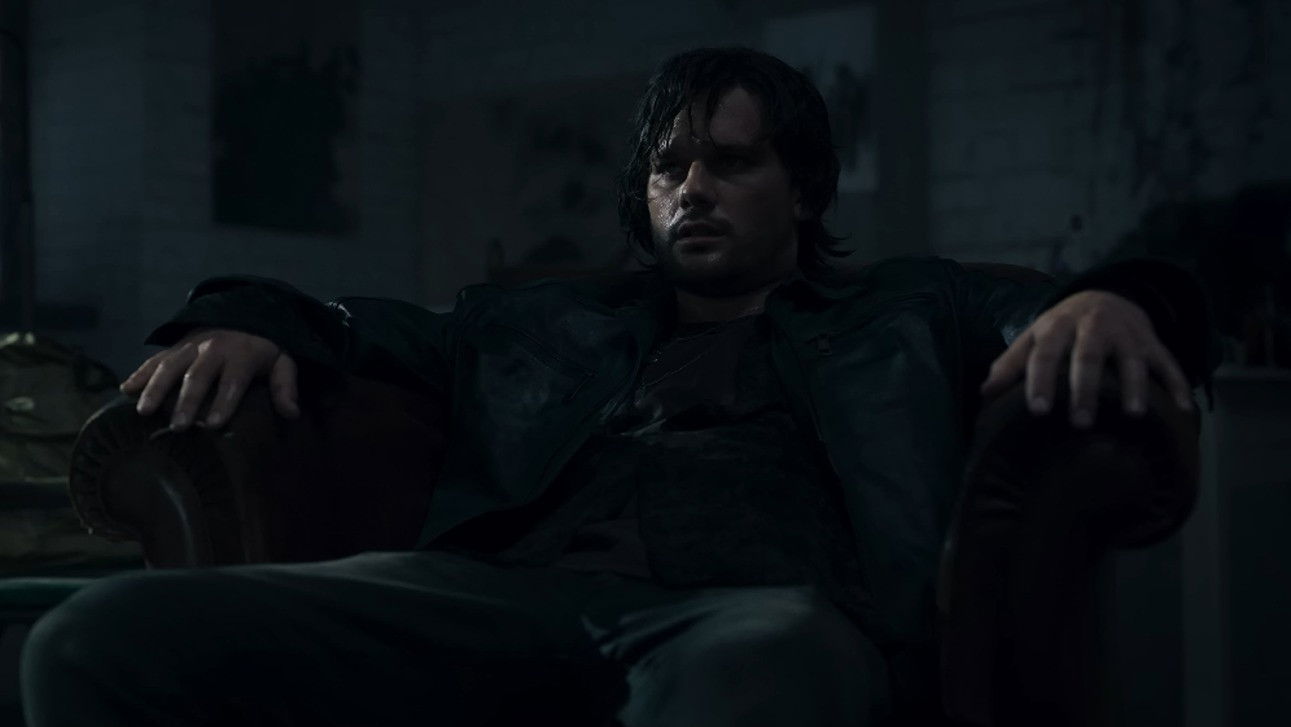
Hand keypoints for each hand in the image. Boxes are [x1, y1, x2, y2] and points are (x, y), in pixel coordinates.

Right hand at [119, 328, 299, 430]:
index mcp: (242, 355)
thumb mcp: (283, 361)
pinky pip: (154, 359)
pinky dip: (139, 373)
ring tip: (143, 412)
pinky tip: (125, 390)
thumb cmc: (264, 347)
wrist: (244, 312)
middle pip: (198, 376)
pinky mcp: (175, 346)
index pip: (233, 381)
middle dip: (188, 402)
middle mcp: (213, 349)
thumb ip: (286, 386)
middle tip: (179, 426)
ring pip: (170, 367)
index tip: (215, 424)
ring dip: (156, 388)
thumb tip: (292, 414)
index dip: (224, 402)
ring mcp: (191, 346)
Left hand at [979, 290, 1192, 427]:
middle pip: (1088, 356)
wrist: (1103, 296)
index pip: (1045, 353)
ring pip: (1131, 358)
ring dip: (1134, 386)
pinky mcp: (1152, 342)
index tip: (1036, 411)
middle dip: (1085, 389)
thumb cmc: (1060, 329)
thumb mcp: (1033, 338)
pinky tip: (1183, 411)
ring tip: (1134, 415)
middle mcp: (1092, 326)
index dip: (1039, 381)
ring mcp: (1126, 333)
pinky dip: (1177, 385)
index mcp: (1057, 326)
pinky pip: (1167, 363)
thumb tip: (984, 393)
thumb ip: (1010, 364)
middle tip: (1080, 423)